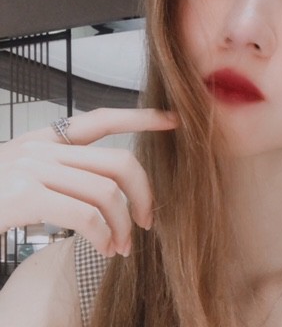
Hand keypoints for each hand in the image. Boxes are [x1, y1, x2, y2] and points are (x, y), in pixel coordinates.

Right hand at [0, 108, 177, 257]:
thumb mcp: (29, 177)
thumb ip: (67, 175)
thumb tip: (112, 196)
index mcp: (46, 141)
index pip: (102, 119)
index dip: (140, 118)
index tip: (171, 120)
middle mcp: (42, 148)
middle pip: (119, 162)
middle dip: (144, 192)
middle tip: (149, 220)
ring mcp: (33, 169)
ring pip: (107, 192)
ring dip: (124, 225)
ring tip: (122, 246)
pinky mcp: (24, 195)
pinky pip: (86, 215)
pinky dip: (104, 235)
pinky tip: (105, 248)